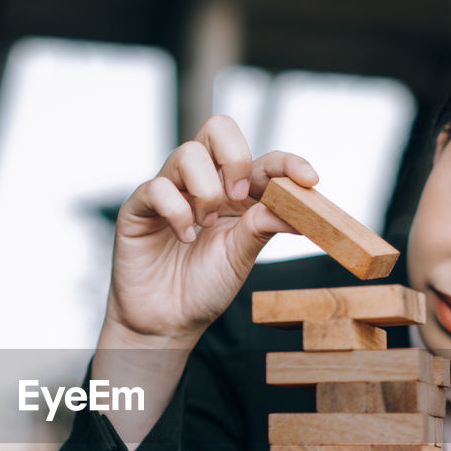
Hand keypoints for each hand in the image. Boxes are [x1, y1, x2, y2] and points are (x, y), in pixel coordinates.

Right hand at [105, 114, 317, 346]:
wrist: (168, 321)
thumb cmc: (204, 287)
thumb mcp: (242, 256)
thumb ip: (262, 226)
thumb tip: (296, 206)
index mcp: (235, 194)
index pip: (263, 160)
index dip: (288, 163)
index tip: (310, 180)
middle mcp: (203, 183)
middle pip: (218, 128)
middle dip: (235, 157)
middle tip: (238, 197)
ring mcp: (171, 190)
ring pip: (188, 153)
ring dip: (205, 191)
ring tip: (205, 225)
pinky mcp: (140, 206)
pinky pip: (158, 187)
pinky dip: (177, 212)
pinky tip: (182, 238)